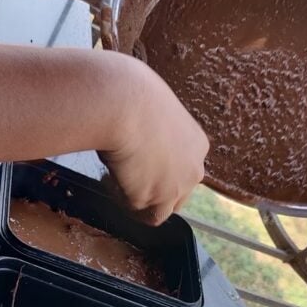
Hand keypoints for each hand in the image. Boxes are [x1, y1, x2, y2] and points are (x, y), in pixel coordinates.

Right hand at [100, 55, 207, 224]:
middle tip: (129, 179)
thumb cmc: (133, 94)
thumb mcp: (157, 112)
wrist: (122, 103)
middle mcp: (193, 171)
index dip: (163, 173)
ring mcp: (174, 189)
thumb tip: (142, 141)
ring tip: (116, 181)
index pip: (185, 172)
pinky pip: (134, 210)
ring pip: (158, 212)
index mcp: (197, 145)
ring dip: (137, 201)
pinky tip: (109, 178)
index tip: (142, 164)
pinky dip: (121, 199)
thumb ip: (159, 132)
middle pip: (177, 197)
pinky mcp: (150, 200)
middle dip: (154, 193)